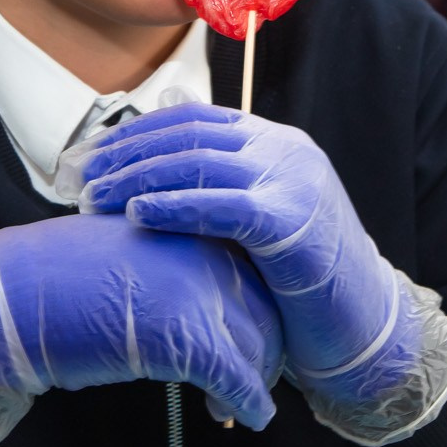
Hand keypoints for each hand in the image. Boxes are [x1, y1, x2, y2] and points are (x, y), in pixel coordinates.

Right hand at [0, 213, 284, 442]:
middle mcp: (201, 252)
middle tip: (251, 379)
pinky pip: (238, 379)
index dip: (255, 310)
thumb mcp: (123, 253)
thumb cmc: (53, 279)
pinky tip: (248, 419)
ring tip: (234, 405)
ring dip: (256, 381)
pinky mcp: (186, 338)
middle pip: (265, 308)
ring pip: (259, 345)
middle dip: (265, 350)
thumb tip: (191, 293)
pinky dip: (249, 405)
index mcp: (185, 224)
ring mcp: (197, 293)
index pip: (251, 269)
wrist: (9, 298)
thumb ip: (166, 262)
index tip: (250, 337)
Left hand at [63, 103, 446, 444]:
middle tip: (81, 178)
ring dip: (138, 179)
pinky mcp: (291, 222)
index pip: (194, 119)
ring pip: (199, 164)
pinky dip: (172, 206)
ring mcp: (292, 183)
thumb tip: (151, 177)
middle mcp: (287, 152)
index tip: (93, 155)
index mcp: (278, 143)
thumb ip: (220, 193)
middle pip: (189, 136)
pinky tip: (136, 216)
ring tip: (95, 199)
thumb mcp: (260, 224)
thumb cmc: (301, 285)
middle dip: (127, 155)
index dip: (138, 134)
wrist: (365, 328)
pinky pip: (220, 204)